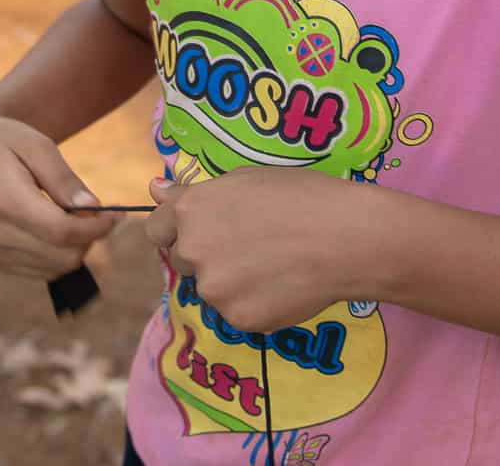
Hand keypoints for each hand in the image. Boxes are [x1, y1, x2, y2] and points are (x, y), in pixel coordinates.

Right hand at [0, 106, 118, 279]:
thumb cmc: (8, 141)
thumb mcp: (38, 145)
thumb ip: (65, 179)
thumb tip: (92, 209)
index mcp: (5, 201)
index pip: (63, 232)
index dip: (98, 228)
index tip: (116, 214)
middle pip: (64, 256)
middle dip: (89, 237)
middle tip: (93, 212)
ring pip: (57, 268)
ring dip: (75, 247)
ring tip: (70, 215)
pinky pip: (43, 272)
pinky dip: (58, 255)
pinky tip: (54, 228)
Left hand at [142, 171, 379, 334]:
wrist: (346, 237)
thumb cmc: (301, 196)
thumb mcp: (244, 179)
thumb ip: (193, 192)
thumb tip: (153, 190)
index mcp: (190, 211)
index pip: (156, 229)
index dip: (177, 230)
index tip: (203, 232)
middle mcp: (193, 250)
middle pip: (182, 261)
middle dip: (205, 256)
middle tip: (248, 246)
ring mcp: (214, 289)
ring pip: (212, 290)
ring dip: (230, 282)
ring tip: (274, 264)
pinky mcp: (239, 319)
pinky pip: (237, 313)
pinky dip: (255, 304)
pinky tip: (284, 285)